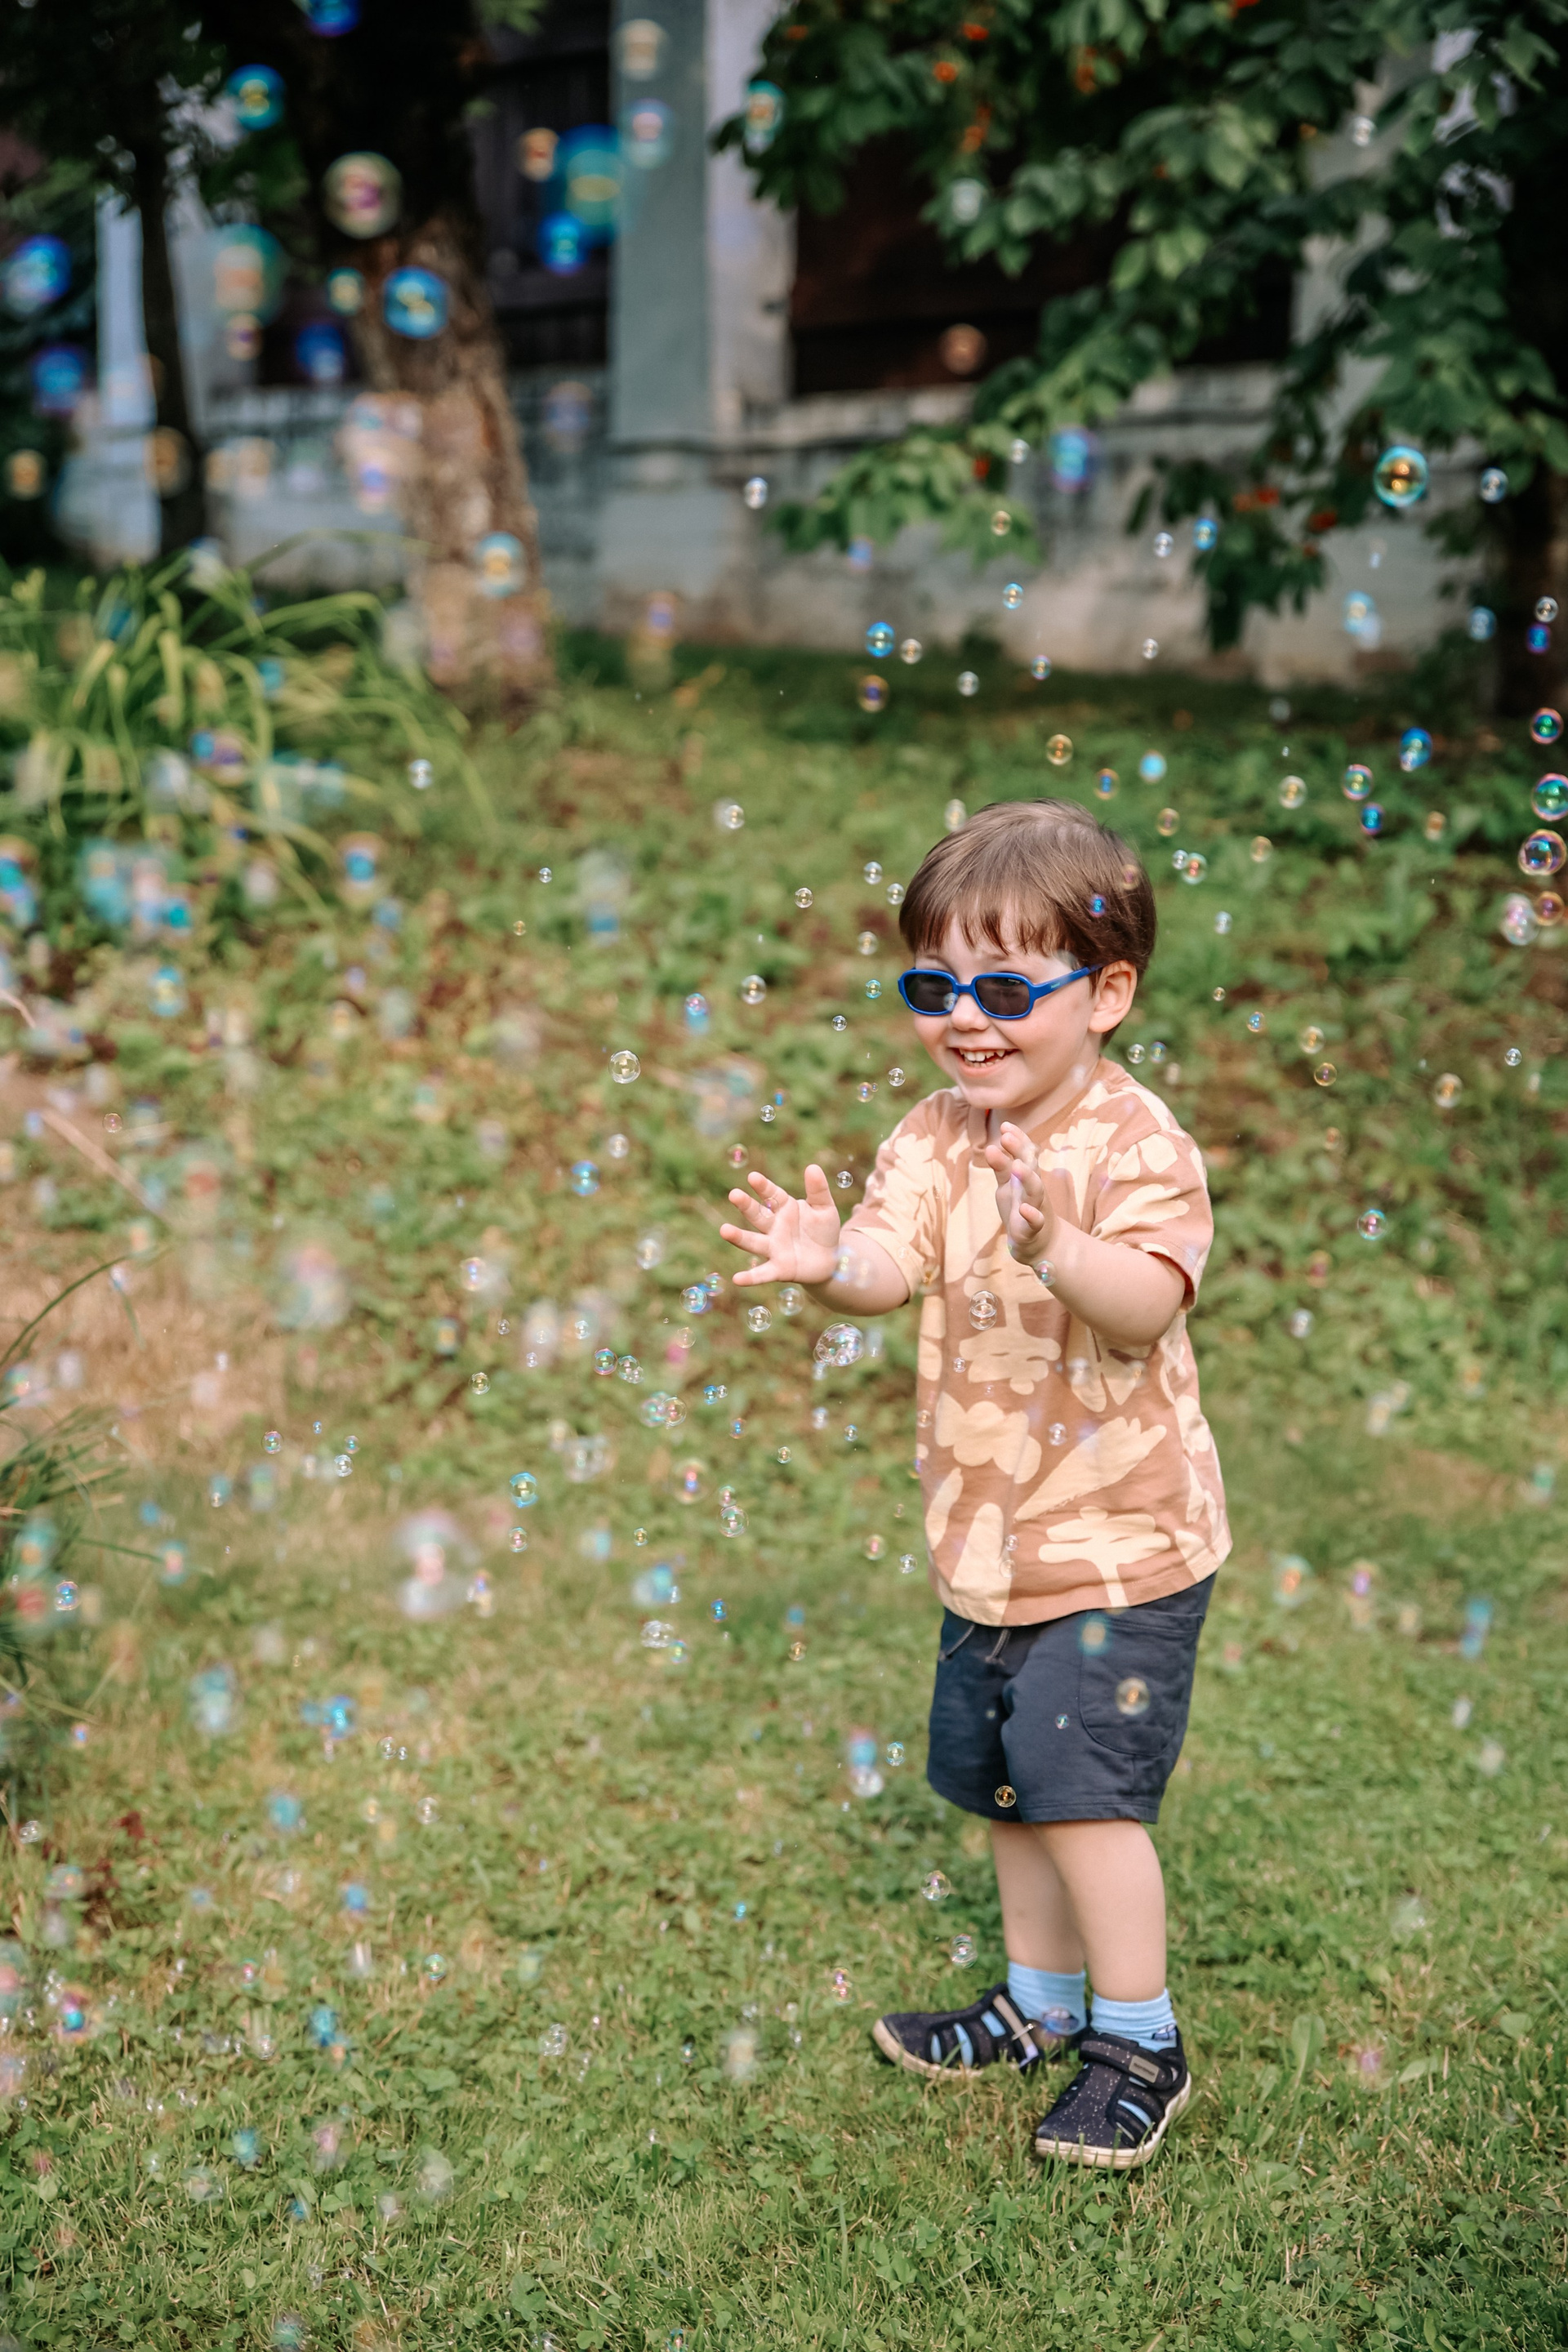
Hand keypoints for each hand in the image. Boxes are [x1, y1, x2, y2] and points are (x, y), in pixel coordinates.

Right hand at [719, 1164, 842, 1288]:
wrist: (831, 1259)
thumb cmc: (824, 1230)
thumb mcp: (825, 1208)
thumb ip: (818, 1190)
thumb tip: (812, 1167)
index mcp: (784, 1208)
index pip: (771, 1194)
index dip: (763, 1187)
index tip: (753, 1177)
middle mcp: (774, 1227)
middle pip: (757, 1215)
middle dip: (745, 1205)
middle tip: (734, 1194)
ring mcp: (773, 1248)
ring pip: (753, 1242)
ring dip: (738, 1237)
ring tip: (724, 1230)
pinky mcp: (778, 1269)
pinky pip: (762, 1273)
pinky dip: (750, 1277)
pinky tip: (737, 1279)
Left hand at [984, 1121, 1056, 1265]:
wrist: (1039, 1241)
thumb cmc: (1021, 1207)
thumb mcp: (1007, 1185)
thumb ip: (1001, 1166)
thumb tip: (993, 1143)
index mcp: (1025, 1175)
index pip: (1024, 1153)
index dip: (1017, 1139)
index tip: (1005, 1125)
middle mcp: (1032, 1187)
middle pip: (1030, 1166)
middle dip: (1020, 1151)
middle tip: (1006, 1137)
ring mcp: (1035, 1207)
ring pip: (1035, 1190)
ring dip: (1027, 1177)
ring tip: (1017, 1166)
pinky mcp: (1034, 1228)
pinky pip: (1035, 1221)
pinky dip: (1031, 1215)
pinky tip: (1024, 1209)